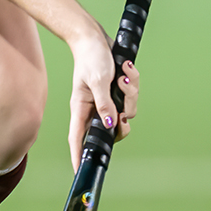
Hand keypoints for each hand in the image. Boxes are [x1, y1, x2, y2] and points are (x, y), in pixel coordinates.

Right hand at [67, 33, 139, 171]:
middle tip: (124, 113)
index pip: (78, 138)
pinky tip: (126, 69)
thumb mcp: (98, 80)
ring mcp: (107, 100)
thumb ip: (105, 103)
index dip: (78, 156)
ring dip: (131, 94)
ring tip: (123, 77)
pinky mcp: (117, 92)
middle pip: (112, 130)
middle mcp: (94, 108)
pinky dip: (133, 83)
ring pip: (127, 111)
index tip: (80, 172)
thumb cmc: (91, 57)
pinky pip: (132, 97)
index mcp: (81, 108)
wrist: (95, 38)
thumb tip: (111, 124)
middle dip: (123, 121)